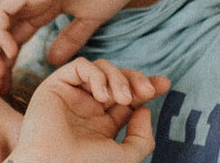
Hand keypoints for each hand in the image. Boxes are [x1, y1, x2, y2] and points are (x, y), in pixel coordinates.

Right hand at [10, 58, 170, 162]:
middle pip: (117, 78)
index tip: (164, 84)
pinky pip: (80, 66)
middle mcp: (86, 108)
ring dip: (118, 78)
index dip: (146, 87)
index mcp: (102, 126)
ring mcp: (71, 96)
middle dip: (136, 79)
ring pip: (101, 69)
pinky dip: (97, 75)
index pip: (127, 98)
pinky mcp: (56, 86)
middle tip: (148, 91)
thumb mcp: (127, 157)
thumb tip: (144, 109)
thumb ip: (141, 136)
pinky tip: (102, 96)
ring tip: (122, 99)